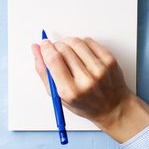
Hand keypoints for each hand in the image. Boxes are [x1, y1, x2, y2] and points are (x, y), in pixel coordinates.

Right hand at [31, 37, 148, 142]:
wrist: (113, 107)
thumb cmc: (84, 104)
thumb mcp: (58, 95)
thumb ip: (44, 72)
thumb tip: (36, 49)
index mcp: (70, 91)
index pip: (53, 60)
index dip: (46, 48)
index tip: (44, 44)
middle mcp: (86, 80)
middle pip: (64, 49)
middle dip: (56, 45)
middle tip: (55, 49)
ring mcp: (100, 69)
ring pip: (76, 42)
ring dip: (68, 42)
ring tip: (67, 50)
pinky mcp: (109, 61)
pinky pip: (90, 42)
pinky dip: (81, 42)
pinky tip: (80, 51)